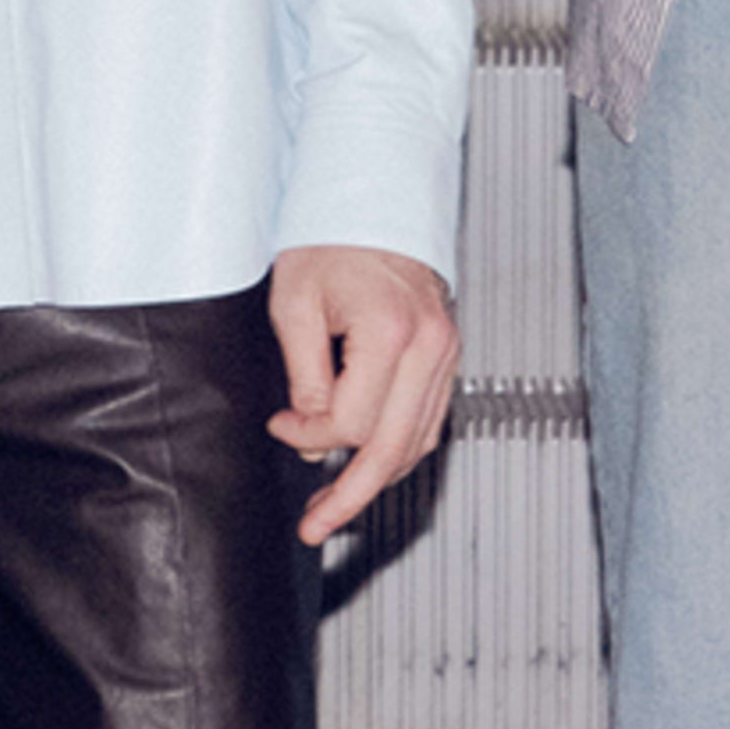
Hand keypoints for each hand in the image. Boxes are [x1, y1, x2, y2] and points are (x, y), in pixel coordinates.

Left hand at [267, 243, 460, 543]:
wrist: (375, 204)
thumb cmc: (333, 241)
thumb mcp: (296, 303)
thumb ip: (304, 374)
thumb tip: (309, 431)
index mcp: (391, 331)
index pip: (350, 421)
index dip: (308, 435)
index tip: (282, 426)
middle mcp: (429, 347)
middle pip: (393, 449)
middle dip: (351, 495)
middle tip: (316, 524)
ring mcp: (445, 354)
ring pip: (417, 444)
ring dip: (376, 479)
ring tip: (336, 505)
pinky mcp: (446, 357)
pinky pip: (427, 422)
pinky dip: (398, 449)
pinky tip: (368, 464)